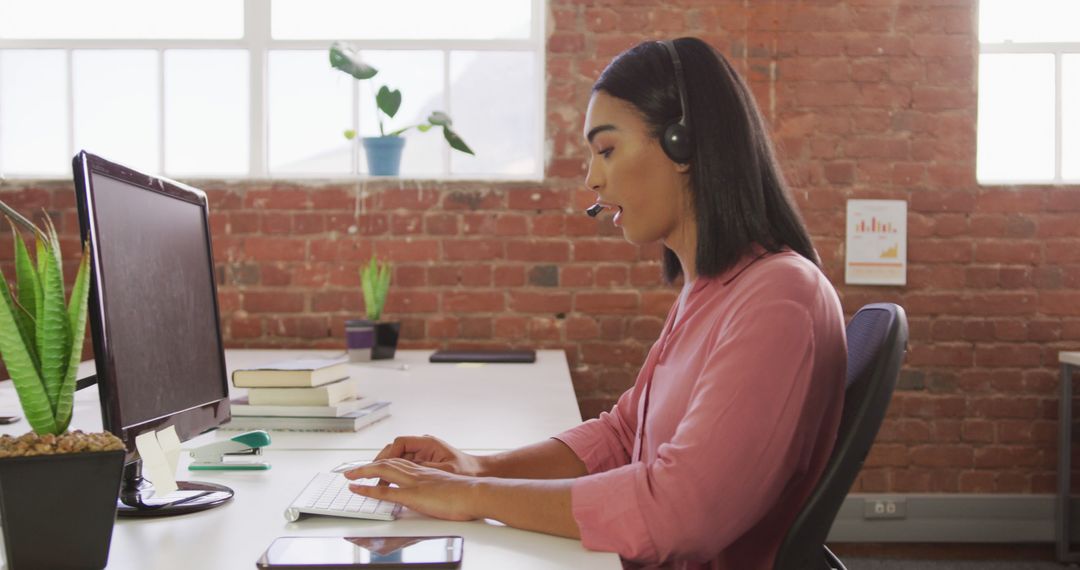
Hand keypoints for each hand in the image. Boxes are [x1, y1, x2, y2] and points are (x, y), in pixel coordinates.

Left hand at [344, 458, 479, 521]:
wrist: (477, 492)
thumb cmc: (469, 493)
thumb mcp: (449, 486)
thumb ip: (438, 487)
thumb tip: (434, 492)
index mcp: (426, 471)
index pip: (400, 462)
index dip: (385, 463)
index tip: (374, 466)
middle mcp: (418, 473)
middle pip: (388, 462)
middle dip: (369, 465)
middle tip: (353, 469)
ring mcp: (414, 482)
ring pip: (383, 470)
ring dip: (364, 471)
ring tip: (349, 475)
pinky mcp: (413, 495)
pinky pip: (385, 490)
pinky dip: (368, 488)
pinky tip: (357, 488)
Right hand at [375, 435, 486, 476]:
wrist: (480, 474)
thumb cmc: (467, 471)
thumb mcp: (444, 472)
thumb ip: (424, 470)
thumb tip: (403, 470)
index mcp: (428, 443)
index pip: (399, 443)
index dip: (387, 455)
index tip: (378, 467)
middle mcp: (424, 445)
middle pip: (395, 449)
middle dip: (380, 461)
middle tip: (367, 473)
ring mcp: (424, 453)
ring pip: (398, 457)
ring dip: (386, 467)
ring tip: (375, 480)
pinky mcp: (425, 462)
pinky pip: (404, 464)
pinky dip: (395, 472)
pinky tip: (388, 482)